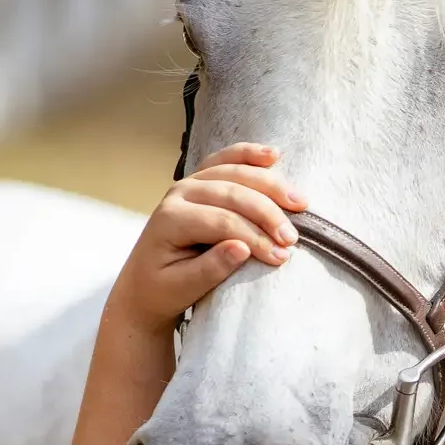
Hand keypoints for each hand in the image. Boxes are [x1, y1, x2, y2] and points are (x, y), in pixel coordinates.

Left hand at [108, 144, 307, 335]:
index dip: (255, 237)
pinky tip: (273, 155)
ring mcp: (189, 183)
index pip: (222, 222)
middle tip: (293, 238)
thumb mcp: (183, 288)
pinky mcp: (200, 181)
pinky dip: (250, 156)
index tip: (281, 258)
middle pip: (232, 193)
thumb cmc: (163, 289)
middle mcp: (178, 194)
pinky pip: (227, 161)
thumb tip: (242, 249)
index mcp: (170, 219)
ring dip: (271, 185)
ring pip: (235, 173)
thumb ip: (210, 269)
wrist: (144, 285)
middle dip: (268, 213)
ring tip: (300, 202)